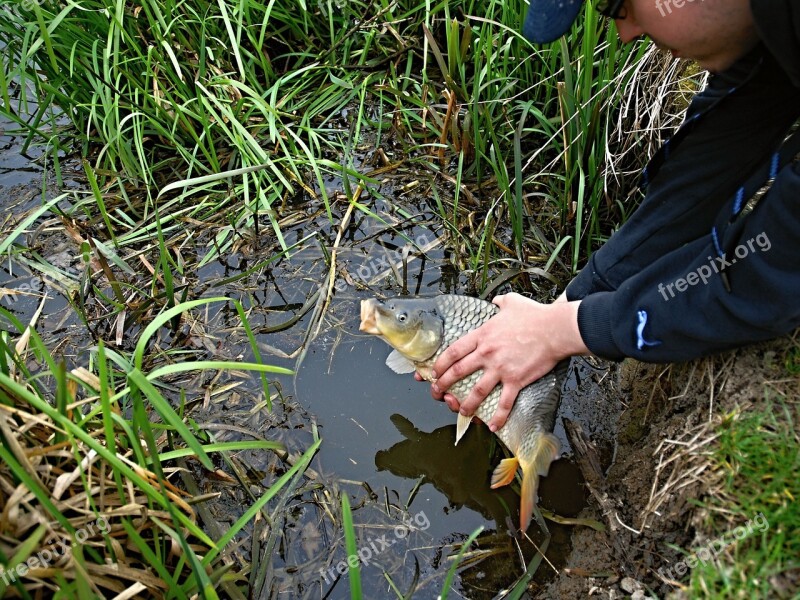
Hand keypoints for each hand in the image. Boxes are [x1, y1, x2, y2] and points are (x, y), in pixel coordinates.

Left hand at [428, 292, 588, 430]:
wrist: (555, 329)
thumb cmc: (535, 315)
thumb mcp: (511, 302)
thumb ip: (500, 302)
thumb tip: (496, 301)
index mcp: (482, 335)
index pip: (453, 351)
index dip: (440, 363)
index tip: (433, 371)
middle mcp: (487, 353)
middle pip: (457, 372)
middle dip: (443, 384)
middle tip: (437, 392)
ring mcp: (500, 368)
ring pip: (476, 391)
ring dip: (465, 404)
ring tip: (461, 411)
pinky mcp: (516, 380)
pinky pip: (504, 403)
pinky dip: (497, 417)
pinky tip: (492, 426)